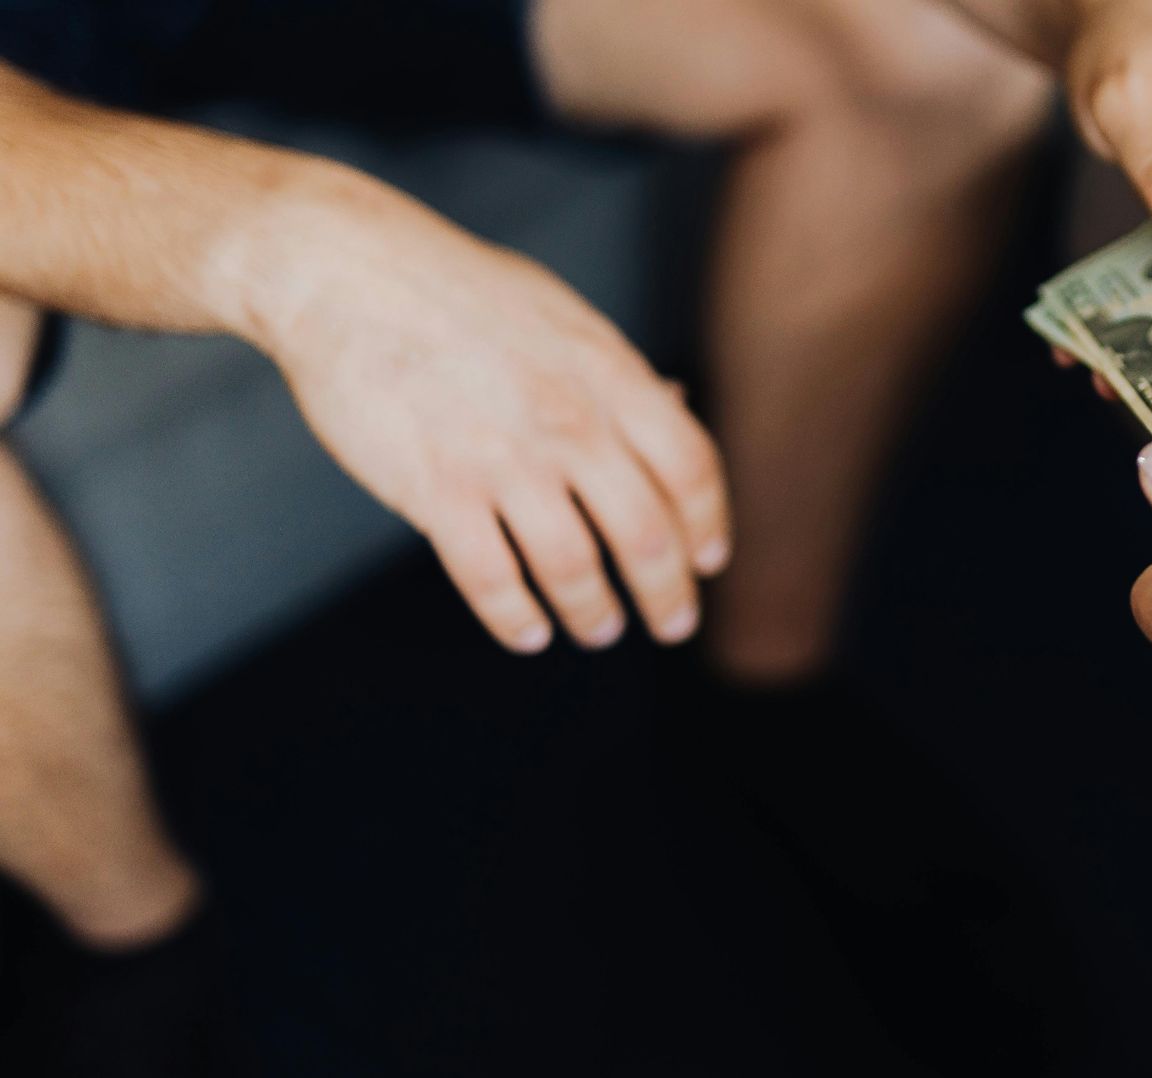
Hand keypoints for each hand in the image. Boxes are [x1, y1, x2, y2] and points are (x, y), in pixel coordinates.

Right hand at [243, 170, 729, 653]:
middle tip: (672, 623)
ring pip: (574, 570)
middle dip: (667, 595)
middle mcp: (570, 423)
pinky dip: (517, 620)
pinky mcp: (437, 490)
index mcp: (610, 376)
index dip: (707, 525)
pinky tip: (529, 633)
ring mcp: (504, 460)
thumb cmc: (457, 289)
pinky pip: (492, 581)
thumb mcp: (562, 316)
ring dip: (594, 613)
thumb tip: (678, 404)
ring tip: (600, 628)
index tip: (708, 561)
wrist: (344, 272)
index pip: (690, 469)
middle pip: (646, 535)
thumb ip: (620, 371)